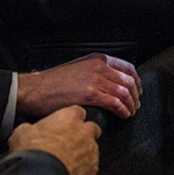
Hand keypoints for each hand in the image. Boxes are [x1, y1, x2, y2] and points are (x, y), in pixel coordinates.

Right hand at [8, 106, 101, 174]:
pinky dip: (83, 169)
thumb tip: (26, 130)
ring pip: (92, 147)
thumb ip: (29, 128)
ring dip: (83, 152)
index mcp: (69, 117)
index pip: (77, 112)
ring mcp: (91, 149)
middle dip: (82, 134)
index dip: (69, 120)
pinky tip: (70, 172)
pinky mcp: (93, 167)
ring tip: (66, 161)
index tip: (63, 127)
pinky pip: (91, 166)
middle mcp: (85, 131)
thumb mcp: (21, 133)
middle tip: (67, 144)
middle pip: (91, 128)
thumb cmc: (32, 153)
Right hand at [17, 53, 141, 119]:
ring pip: (124, 92)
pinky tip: (123, 115)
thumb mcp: (79, 68)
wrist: (35, 89)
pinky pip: (114, 102)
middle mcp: (100, 66)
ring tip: (130, 113)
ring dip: (131, 104)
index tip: (138, 91)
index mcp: (98, 59)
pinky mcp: (89, 93)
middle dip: (136, 95)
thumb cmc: (54, 82)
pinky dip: (122, 109)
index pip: (128, 68)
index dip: (137, 81)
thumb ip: (96, 72)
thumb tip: (112, 83)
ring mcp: (95, 79)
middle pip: (129, 80)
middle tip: (136, 106)